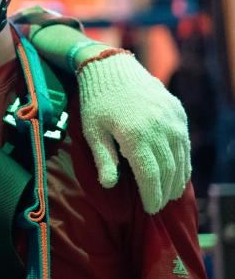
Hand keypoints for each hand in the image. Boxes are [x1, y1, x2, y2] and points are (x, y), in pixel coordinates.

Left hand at [77, 52, 189, 213]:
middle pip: (167, 170)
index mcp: (135, 134)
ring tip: (170, 195)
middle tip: (158, 207)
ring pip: (180, 158)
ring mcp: (172, 119)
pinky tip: (179, 174)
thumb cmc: (96, 102)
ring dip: (177, 180)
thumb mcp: (93, 131)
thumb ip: (103, 159)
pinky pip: (185, 143)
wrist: (112, 68)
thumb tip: (110, 185)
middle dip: (164, 192)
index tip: (150, 209)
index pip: (150, 175)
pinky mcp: (178, 112)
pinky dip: (184, 161)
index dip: (152, 195)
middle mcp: (159, 128)